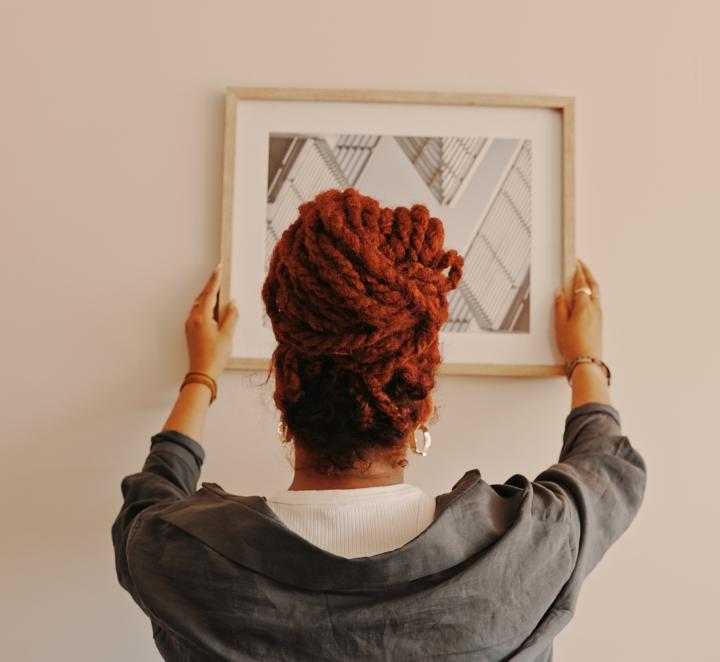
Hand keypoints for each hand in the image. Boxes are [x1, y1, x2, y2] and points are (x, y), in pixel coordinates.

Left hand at [184, 263, 237, 380]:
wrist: (202, 373)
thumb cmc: (215, 356)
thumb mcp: (228, 335)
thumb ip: (231, 316)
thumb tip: (233, 303)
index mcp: (202, 317)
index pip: (209, 293)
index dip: (215, 280)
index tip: (218, 269)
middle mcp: (193, 319)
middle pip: (202, 297)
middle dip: (211, 286)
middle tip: (219, 276)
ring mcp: (190, 325)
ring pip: (199, 305)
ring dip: (207, 296)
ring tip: (218, 290)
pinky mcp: (191, 331)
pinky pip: (197, 313)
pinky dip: (205, 306)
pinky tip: (212, 308)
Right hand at [554, 259, 602, 362]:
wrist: (586, 362)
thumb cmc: (573, 345)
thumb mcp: (560, 325)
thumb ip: (560, 307)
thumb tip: (559, 294)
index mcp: (584, 306)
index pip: (581, 283)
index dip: (578, 271)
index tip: (575, 263)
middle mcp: (595, 308)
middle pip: (593, 285)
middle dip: (587, 273)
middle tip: (581, 265)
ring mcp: (599, 315)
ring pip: (596, 293)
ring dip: (590, 282)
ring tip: (583, 278)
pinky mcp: (599, 322)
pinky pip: (596, 301)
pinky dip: (592, 293)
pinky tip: (586, 296)